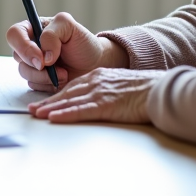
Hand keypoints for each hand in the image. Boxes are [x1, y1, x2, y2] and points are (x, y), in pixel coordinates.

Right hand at [6, 12, 127, 90]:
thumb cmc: (82, 42)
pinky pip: (34, 85)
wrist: (94, 63)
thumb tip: (43, 55)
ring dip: (44, 77)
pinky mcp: (37, 80)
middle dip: (36, 66)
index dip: (23, 47)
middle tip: (53, 67)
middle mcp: (29, 46)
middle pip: (17, 56)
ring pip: (25, 73)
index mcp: (32, 28)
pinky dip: (48, 85)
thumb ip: (52, 34)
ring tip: (64, 73)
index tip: (41, 58)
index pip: (14, 34)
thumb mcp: (70, 27)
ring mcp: (31, 64)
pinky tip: (61, 79)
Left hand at [28, 68, 165, 123]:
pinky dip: (65, 114)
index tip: (45, 102)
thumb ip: (109, 91)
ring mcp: (101, 93)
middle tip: (33, 109)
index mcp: (101, 77)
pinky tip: (54, 117)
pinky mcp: (106, 105)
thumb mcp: (123, 86)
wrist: (162, 90)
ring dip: (51, 108)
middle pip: (67, 93)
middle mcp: (97, 81)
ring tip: (37, 114)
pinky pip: (81, 110)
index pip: (73, 86)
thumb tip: (103, 102)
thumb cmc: (148, 91)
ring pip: (69, 101)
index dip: (57, 95)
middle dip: (48, 101)